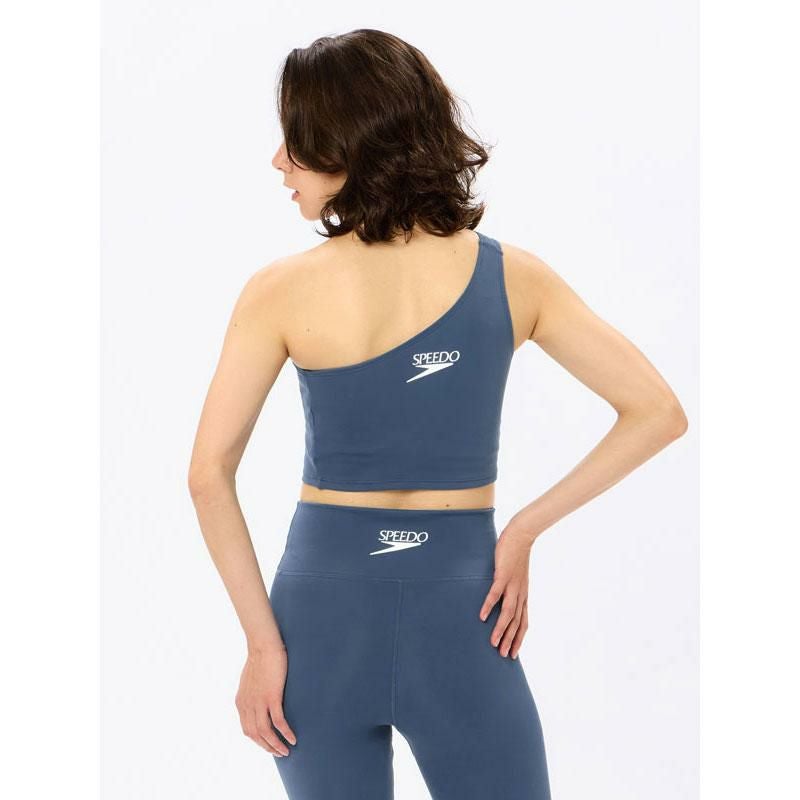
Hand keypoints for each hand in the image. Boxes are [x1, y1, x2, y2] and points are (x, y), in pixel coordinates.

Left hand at [235, 645, 296, 756]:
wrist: (263, 645)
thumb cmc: (259, 658)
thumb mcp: (249, 680)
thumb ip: (251, 693)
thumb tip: (258, 699)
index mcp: (241, 702)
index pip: (247, 730)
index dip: (258, 741)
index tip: (269, 745)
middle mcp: (247, 705)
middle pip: (256, 735)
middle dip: (268, 747)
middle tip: (280, 753)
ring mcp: (259, 702)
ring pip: (266, 732)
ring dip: (276, 745)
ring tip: (287, 751)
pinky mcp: (272, 696)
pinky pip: (278, 722)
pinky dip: (285, 733)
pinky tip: (293, 739)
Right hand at [478, 526, 533, 658]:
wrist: (521, 536)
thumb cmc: (516, 556)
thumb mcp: (516, 576)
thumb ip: (509, 588)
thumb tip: (500, 598)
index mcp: (523, 595)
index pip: (524, 622)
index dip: (519, 638)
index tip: (514, 653)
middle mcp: (520, 593)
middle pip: (517, 622)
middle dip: (511, 640)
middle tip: (504, 656)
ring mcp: (512, 585)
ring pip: (508, 613)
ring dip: (501, 629)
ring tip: (494, 643)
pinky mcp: (503, 576)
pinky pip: (495, 594)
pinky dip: (489, 606)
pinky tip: (482, 617)